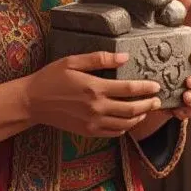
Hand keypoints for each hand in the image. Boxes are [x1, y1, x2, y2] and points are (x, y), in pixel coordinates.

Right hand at [23, 52, 161, 137]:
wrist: (33, 102)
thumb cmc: (52, 77)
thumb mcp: (73, 61)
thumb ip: (100, 59)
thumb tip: (124, 57)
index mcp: (94, 88)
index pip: (128, 90)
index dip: (145, 88)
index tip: (156, 86)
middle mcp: (96, 108)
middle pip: (131, 110)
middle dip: (148, 105)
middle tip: (157, 100)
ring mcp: (92, 123)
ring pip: (124, 125)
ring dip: (139, 118)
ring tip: (146, 110)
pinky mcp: (87, 132)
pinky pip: (112, 133)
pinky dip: (124, 128)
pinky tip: (127, 121)